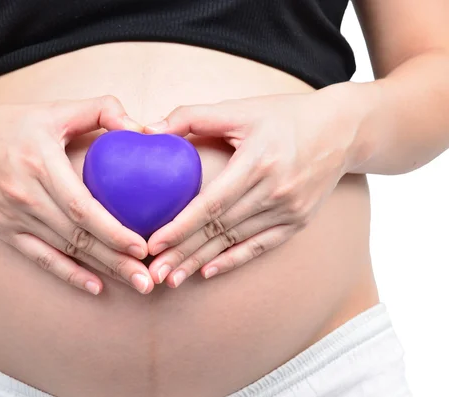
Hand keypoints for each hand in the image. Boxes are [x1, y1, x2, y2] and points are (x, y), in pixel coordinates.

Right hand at [0, 96, 154, 294]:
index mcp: (40, 164)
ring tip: (135, 284)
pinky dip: (69, 274)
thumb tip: (140, 127)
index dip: (112, 230)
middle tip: (148, 279)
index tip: (142, 246)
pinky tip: (95, 287)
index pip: (81, 206)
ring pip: (65, 250)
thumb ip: (100, 109)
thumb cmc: (10, 126)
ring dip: (102, 270)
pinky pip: (41, 258)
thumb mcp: (54, 110)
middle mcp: (26, 196)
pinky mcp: (6, 232)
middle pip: (77, 236)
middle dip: (116, 260)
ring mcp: (14, 218)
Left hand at [143, 89, 366, 286]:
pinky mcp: (298, 221)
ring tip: (173, 278)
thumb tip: (150, 129)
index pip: (212, 203)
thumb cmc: (283, 116)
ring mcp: (290, 210)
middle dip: (184, 252)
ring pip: (235, 241)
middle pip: (220, 228)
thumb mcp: (240, 109)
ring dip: (202, 261)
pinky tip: (208, 272)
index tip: (153, 243)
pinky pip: (260, 246)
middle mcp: (276, 190)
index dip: (181, 226)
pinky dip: (234, 260)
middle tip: (154, 272)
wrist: (342, 129)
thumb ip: (192, 116)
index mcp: (258, 162)